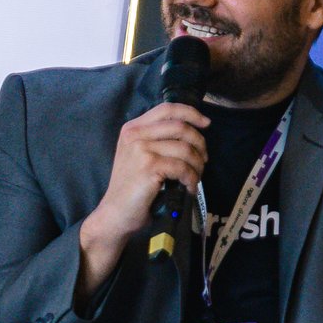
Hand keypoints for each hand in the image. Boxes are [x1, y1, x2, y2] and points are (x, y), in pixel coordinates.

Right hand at [77, 100, 209, 301]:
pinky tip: (189, 188)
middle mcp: (135, 134)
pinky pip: (183, 167)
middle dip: (199, 143)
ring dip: (197, 165)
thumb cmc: (132, 189)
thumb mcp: (139, 157)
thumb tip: (192, 134)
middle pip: (180, 127)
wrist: (115, 214)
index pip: (167, 109)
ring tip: (195, 178)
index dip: (191, 113)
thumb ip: (157, 141)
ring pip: (185, 148)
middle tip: (203, 160)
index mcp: (132, 128)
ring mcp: (141, 149)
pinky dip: (192, 179)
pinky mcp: (149, 166)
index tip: (206, 123)